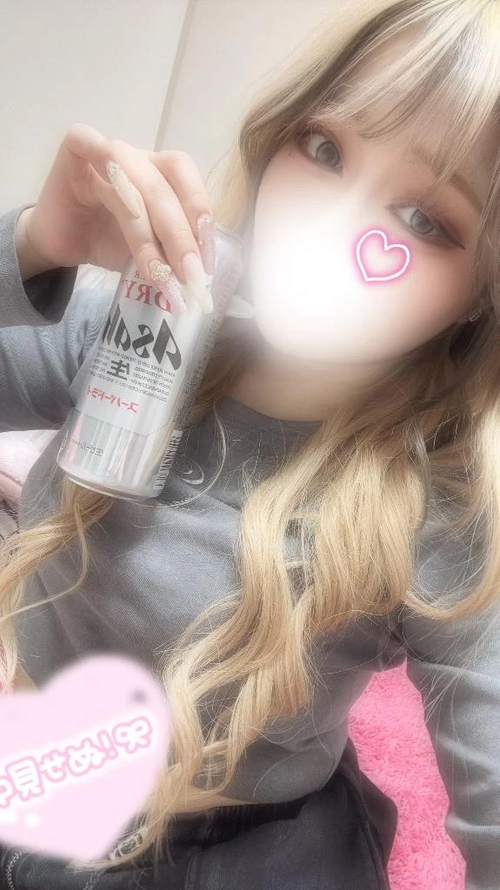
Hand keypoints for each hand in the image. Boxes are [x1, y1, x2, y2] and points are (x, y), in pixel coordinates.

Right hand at [21, 122, 215, 307]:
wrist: (62, 246)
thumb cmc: (107, 244)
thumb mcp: (148, 253)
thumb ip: (172, 256)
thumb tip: (199, 278)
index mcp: (165, 179)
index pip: (190, 188)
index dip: (200, 223)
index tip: (205, 264)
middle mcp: (141, 161)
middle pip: (165, 189)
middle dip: (180, 236)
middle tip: (188, 275)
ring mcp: (108, 152)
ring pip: (133, 179)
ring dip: (148, 229)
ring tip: (157, 270)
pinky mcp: (75, 150)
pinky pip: (90, 143)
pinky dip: (105, 160)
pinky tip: (120, 198)